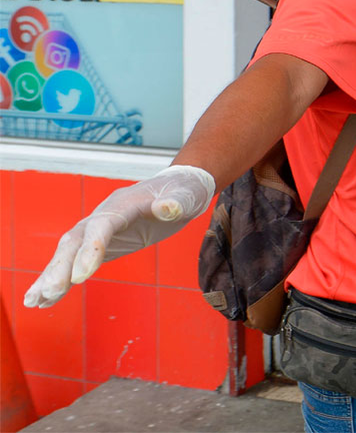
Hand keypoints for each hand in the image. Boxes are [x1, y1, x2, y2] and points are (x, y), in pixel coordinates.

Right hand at [23, 165, 215, 308]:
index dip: (90, 250)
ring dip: (51, 276)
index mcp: (123, 204)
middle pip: (75, 240)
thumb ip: (177, 202)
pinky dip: (61, 279)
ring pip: (68, 253)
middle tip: (50, 293)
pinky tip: (45, 300)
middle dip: (60, 267)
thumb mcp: (186, 196)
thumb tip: (168, 208)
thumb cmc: (183, 191)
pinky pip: (77, 262)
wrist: (177, 188)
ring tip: (34, 301)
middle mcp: (104, 216)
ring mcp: (99, 230)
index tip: (80, 276)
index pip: (101, 226)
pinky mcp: (102, 245)